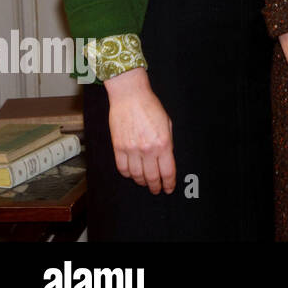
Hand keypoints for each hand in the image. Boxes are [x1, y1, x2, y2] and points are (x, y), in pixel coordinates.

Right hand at [103, 67, 175, 193]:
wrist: (130, 97)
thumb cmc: (151, 107)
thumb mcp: (168, 124)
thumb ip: (168, 143)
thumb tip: (166, 159)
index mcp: (163, 143)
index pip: (167, 171)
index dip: (168, 183)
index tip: (168, 188)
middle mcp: (148, 149)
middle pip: (151, 177)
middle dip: (155, 186)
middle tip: (157, 189)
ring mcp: (131, 150)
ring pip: (136, 175)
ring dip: (141, 182)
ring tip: (145, 183)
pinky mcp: (118, 148)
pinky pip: (122, 168)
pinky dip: (128, 174)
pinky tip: (132, 174)